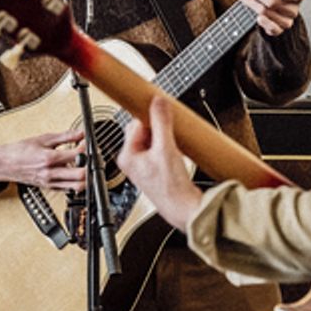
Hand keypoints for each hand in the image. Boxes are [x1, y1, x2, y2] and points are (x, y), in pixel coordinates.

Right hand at [0, 130, 86, 190]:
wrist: (5, 164)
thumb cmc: (21, 151)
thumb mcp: (44, 138)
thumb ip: (65, 136)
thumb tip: (81, 132)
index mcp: (49, 158)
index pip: (77, 155)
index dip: (87, 148)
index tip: (88, 143)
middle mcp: (51, 173)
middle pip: (81, 175)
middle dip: (91, 165)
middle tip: (92, 156)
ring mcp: (51, 183)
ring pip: (77, 187)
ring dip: (86, 177)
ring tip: (85, 165)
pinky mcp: (50, 188)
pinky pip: (69, 189)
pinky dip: (76, 182)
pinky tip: (76, 172)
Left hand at [118, 97, 202, 229]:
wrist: (183, 208)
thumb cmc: (170, 187)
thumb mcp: (166, 148)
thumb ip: (161, 122)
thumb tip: (158, 102)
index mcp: (126, 155)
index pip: (135, 124)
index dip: (150, 117)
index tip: (161, 109)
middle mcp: (131, 160)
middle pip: (143, 130)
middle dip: (157, 127)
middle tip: (170, 128)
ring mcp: (143, 165)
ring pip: (152, 139)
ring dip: (164, 137)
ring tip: (173, 144)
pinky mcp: (154, 169)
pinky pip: (159, 148)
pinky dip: (168, 146)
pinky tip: (176, 151)